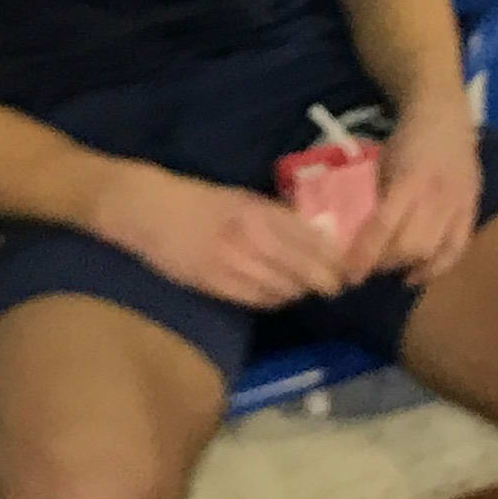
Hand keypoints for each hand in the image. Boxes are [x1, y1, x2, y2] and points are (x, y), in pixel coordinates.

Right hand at [90, 160, 349, 308]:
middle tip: (336, 286)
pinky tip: (278, 295)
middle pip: (304, 269)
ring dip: (299, 291)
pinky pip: (258, 300)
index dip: (334, 258)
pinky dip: (274, 300)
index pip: (311, 240)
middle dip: (326, 281)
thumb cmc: (200, 200)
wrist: (151, 211)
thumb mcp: (244, 198)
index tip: (346, 265)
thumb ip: (277, 216)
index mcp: (260, 211)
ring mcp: (232, 264)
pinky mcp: (214, 284)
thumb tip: (315, 233)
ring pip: (283, 288)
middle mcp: (250, 237)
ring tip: (306, 289)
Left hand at [365, 103, 482, 287]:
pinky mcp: (471, 209)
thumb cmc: (407, 138)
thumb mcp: (383, 163)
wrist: (446, 116)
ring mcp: (458, 204)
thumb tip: (358, 236)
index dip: (365, 255)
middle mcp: (436, 196)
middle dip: (385, 263)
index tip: (349, 274)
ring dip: (408, 266)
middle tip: (368, 266)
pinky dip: (437, 268)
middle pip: (410, 246)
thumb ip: (377, 198)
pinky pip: (457, 248)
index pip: (384, 226)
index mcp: (409, 179)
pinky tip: (417, 275)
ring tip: (391, 269)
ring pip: (433, 251)